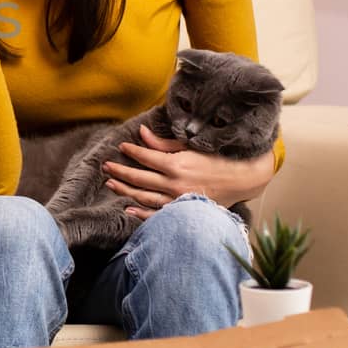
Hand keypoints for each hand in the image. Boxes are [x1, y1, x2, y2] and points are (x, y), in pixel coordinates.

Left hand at [102, 125, 275, 220]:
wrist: (241, 181)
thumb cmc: (217, 160)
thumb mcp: (192, 146)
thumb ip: (164, 143)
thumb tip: (141, 132)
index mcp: (177, 164)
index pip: (146, 156)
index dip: (131, 151)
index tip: (121, 146)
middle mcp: (174, 183)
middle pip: (139, 178)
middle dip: (120, 171)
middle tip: (106, 166)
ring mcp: (177, 200)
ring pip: (143, 197)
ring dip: (124, 190)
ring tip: (110, 184)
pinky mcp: (182, 211)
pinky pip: (157, 215)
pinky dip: (141, 214)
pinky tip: (128, 209)